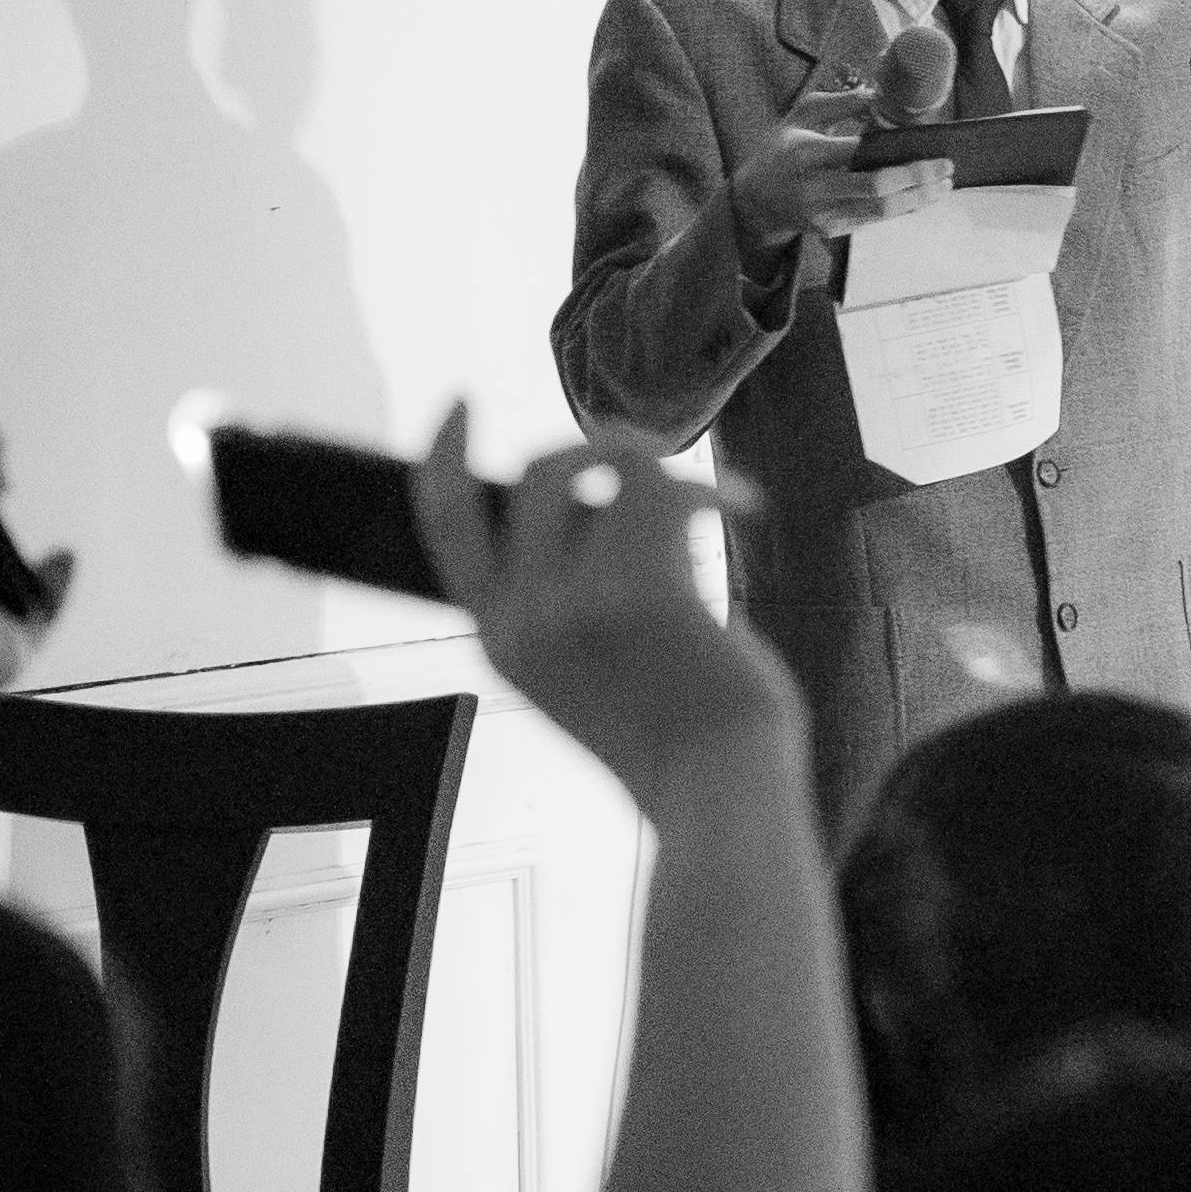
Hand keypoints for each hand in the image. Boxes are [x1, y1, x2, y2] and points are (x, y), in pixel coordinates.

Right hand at [410, 403, 800, 823]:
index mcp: (498, 642)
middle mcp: (522, 620)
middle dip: (601, 450)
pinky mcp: (640, 590)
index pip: (447, 525)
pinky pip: (664, 484)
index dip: (445, 455)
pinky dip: (714, 488)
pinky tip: (745, 509)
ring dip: (668, 470)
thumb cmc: (673, 731)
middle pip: (538, 472)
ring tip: (715, 503)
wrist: (719, 789)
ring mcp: (575, 604)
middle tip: (656, 469)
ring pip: (608, 464)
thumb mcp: (584, 671)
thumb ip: (564, 597)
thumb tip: (591, 496)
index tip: (461, 403)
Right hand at [727, 83, 951, 258]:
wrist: (754, 202)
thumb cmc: (781, 152)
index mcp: (805, 154)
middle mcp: (815, 188)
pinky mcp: (833, 230)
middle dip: (917, 177)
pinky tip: (923, 196)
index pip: (855, 152)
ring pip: (882, 210)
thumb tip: (878, 97)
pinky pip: (876, 220)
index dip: (893, 149)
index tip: (924, 141)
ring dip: (919, 198)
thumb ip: (838, 103)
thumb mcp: (799, 116)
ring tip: (944, 184)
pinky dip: (904, 208)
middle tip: (946, 165)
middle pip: (876, 187)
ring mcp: (824, 214)